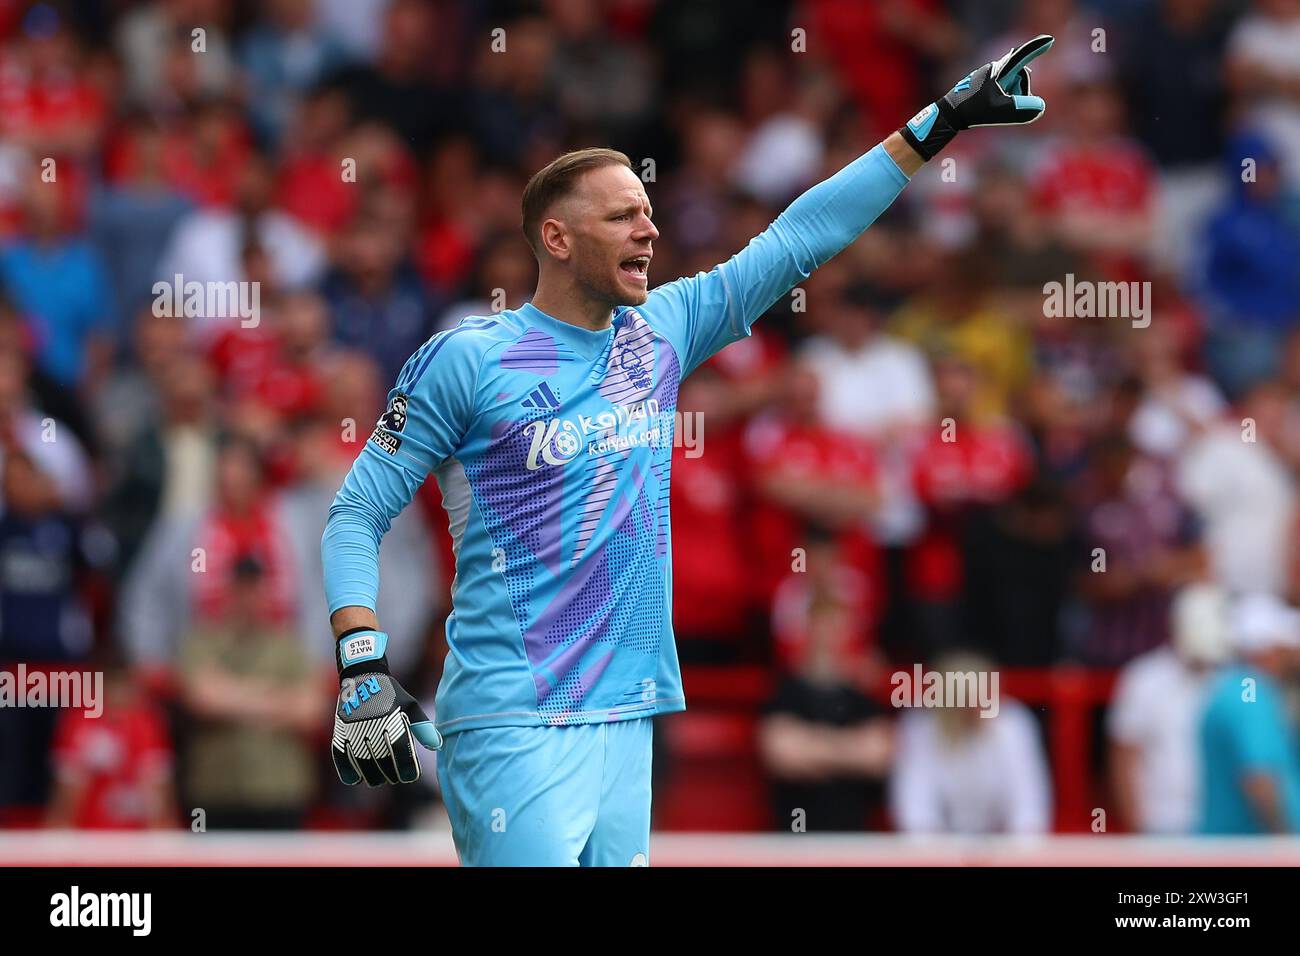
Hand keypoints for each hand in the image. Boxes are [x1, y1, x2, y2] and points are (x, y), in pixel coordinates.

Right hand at [331, 629, 441, 785]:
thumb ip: (423, 727)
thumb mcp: (410, 706)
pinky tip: (356, 779)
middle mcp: (373, 727)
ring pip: (363, 764)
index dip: (407, 769)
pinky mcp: (341, 732)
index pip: (401, 753)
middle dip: (391, 774)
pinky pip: (341, 758)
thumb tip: (437, 746)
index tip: (410, 777)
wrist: (363, 676)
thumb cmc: (391, 694)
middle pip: (383, 762)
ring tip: (380, 779)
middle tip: (396, 778)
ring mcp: (354, 730)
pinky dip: (348, 771)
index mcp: (392, 720)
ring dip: (372, 776)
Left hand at [900, 34, 1053, 160]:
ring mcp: (987, 74)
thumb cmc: (974, 110)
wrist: (950, 113)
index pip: (1022, 56)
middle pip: (1019, 76)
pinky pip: (1001, 87)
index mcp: (1000, 70)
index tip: (1049, 40)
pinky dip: (1001, 98)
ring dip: (1010, 96)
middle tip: (1006, 105)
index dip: (1037, 48)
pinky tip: (990, 106)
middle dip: (1020, 91)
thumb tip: (1040, 106)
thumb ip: (1022, 108)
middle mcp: (994, 68)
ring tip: (994, 108)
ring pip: (1010, 83)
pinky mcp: (982, 81)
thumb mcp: (1000, 110)